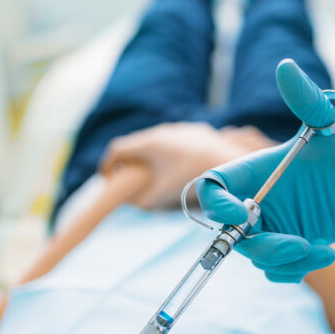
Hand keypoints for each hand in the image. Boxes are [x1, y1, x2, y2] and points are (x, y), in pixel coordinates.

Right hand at [99, 122, 274, 209]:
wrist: (227, 162)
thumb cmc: (193, 178)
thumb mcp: (162, 195)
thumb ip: (142, 201)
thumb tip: (131, 203)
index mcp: (148, 144)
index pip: (117, 149)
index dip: (108, 165)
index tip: (107, 179)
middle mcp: (162, 132)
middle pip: (135, 144)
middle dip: (128, 162)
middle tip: (126, 179)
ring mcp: (180, 130)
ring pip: (156, 141)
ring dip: (149, 156)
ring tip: (151, 174)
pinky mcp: (196, 132)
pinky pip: (174, 141)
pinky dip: (167, 153)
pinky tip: (176, 167)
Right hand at [196, 59, 334, 282]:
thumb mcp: (332, 127)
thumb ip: (306, 100)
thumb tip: (286, 66)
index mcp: (255, 171)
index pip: (213, 189)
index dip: (217, 205)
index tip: (242, 216)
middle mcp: (256, 200)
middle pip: (231, 232)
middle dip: (263, 244)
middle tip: (299, 244)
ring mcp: (270, 226)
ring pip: (255, 255)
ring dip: (286, 259)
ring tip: (323, 249)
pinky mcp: (285, 247)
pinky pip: (273, 269)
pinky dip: (294, 270)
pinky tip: (324, 255)